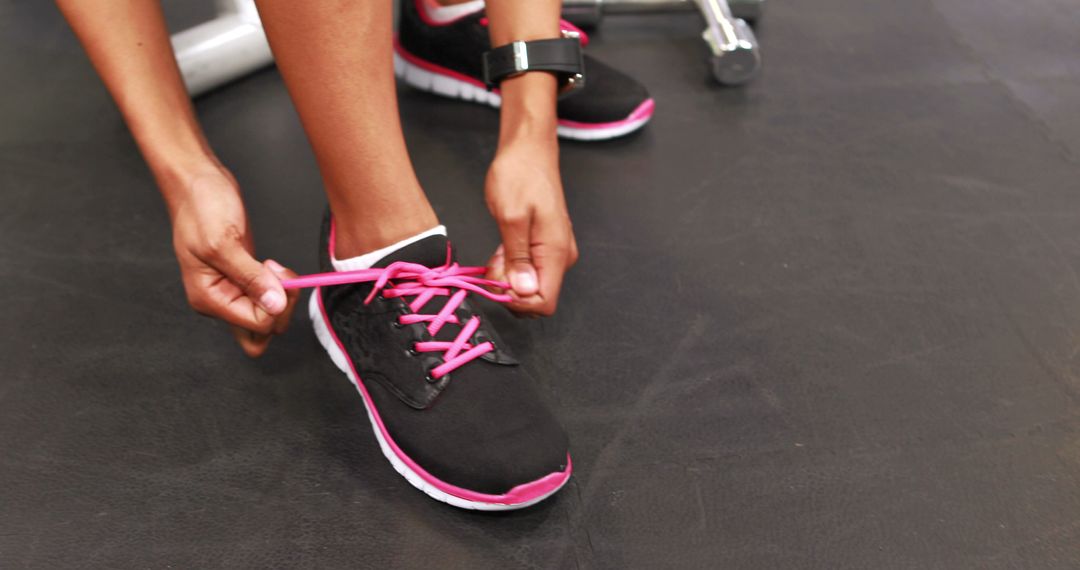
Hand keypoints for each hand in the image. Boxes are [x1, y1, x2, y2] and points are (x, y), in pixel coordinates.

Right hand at [169, 164, 299, 355]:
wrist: (198, 183)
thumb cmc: (200, 208)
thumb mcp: (223, 243)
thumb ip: (250, 278)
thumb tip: (274, 305)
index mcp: (209, 298)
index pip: (256, 324)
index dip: (274, 303)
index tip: (273, 273)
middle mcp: (220, 299)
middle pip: (262, 331)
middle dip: (280, 308)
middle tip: (280, 277)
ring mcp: (233, 290)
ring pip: (267, 316)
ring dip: (281, 298)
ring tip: (275, 269)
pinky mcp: (244, 278)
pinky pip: (267, 298)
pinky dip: (279, 288)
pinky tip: (273, 268)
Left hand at [484, 139, 578, 315]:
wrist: (528, 150)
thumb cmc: (519, 175)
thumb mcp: (511, 216)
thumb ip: (517, 257)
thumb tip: (524, 289)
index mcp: (556, 252)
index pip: (544, 303)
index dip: (518, 301)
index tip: (499, 280)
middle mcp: (561, 256)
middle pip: (537, 297)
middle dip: (510, 289)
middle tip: (495, 262)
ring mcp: (554, 251)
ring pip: (530, 285)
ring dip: (509, 276)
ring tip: (498, 250)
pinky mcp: (546, 246)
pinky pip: (528, 270)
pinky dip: (512, 265)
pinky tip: (504, 247)